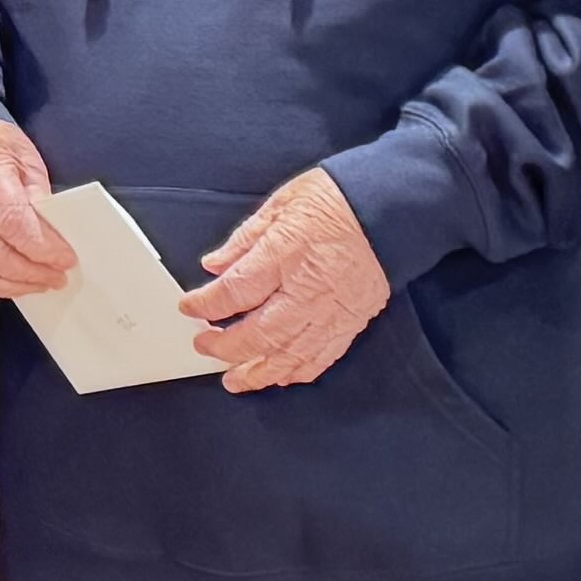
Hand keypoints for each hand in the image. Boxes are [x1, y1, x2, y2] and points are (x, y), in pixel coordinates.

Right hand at [0, 118, 78, 299]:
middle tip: (56, 278)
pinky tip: (4, 286)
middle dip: (30, 273)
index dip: (42, 247)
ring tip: (36, 285)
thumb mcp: (23, 155)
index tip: (65, 259)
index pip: (13, 223)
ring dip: (10, 286)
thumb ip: (37, 193)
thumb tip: (50, 229)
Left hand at [190, 166, 393, 391]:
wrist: (391, 210)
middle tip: (205, 346)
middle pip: (258, 333)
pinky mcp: (351, 323)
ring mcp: (331, 311)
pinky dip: (296, 371)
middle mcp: (307, 290)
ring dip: (257, 372)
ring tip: (235, 379)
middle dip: (225, 347)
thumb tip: (215, 265)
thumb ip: (245, 240)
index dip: (205, 304)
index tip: (189, 308)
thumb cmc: (337, 201)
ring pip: (288, 355)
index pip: (234, 291)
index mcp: (285, 254)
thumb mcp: (281, 205)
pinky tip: (279, 376)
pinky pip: (320, 358)